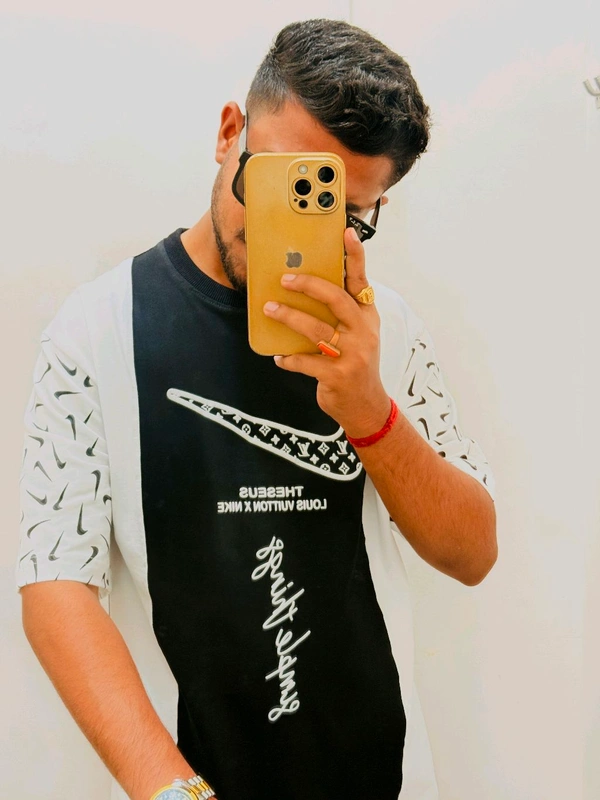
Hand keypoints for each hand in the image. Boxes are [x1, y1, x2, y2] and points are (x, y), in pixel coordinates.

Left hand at [263, 226, 389, 437]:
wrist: (365, 405)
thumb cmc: (355, 363)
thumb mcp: (356, 334)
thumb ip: (340, 313)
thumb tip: (304, 287)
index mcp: (367, 316)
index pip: (361, 281)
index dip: (355, 256)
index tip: (346, 232)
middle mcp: (363, 332)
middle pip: (336, 300)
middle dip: (309, 286)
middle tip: (285, 279)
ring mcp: (352, 355)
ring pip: (316, 330)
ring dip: (289, 317)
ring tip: (269, 309)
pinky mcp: (337, 376)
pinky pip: (306, 362)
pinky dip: (289, 359)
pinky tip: (278, 357)